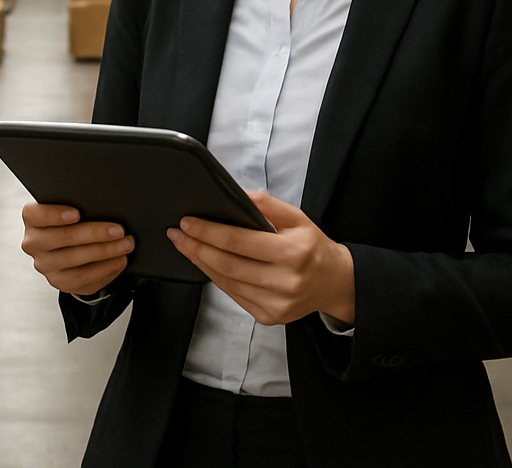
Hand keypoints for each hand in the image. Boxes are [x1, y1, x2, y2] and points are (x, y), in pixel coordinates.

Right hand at [21, 202, 132, 295]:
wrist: (69, 246)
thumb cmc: (73, 220)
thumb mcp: (71, 206)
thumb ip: (79, 203)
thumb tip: (104, 204)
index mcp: (33, 219)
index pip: (36, 215)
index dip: (55, 215)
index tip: (77, 213)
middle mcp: (34, 243)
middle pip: (63, 238)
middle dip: (95, 234)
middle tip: (119, 231)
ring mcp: (45, 265)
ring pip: (75, 260)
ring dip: (105, 252)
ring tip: (125, 245)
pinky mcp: (59, 281)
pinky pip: (83, 278)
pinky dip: (105, 269)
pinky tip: (118, 260)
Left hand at [168, 191, 354, 326]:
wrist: (334, 282)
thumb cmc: (312, 245)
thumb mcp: (297, 217)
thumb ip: (265, 205)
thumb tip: (232, 195)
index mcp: (293, 252)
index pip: (240, 242)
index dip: (209, 232)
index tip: (187, 222)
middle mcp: (286, 281)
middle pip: (228, 265)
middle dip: (197, 247)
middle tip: (177, 234)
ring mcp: (278, 304)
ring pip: (228, 283)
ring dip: (201, 263)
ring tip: (185, 246)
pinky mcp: (270, 317)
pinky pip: (234, 296)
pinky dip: (216, 278)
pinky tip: (205, 264)